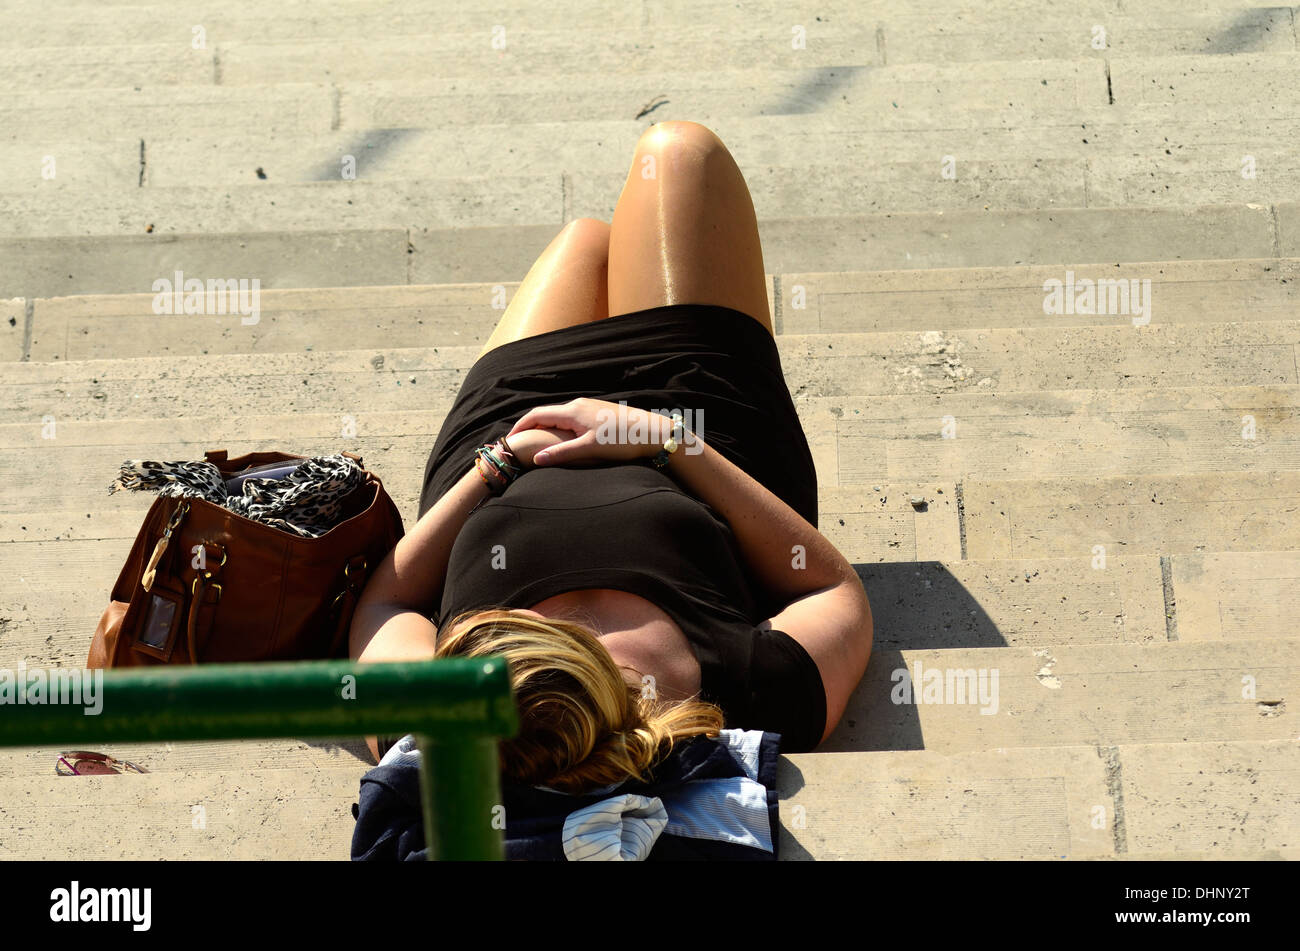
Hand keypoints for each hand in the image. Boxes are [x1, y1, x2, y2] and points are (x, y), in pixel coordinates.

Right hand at [506, 398, 675, 467]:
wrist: (651, 433)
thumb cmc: (622, 441)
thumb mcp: (589, 449)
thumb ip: (562, 453)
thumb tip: (537, 458)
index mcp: (572, 412)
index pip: (537, 415)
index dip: (521, 426)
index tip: (510, 439)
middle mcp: (578, 405)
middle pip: (547, 414)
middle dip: (531, 427)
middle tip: (519, 442)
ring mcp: (589, 407)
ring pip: (560, 416)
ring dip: (546, 427)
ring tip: (537, 442)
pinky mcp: (599, 413)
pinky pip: (572, 418)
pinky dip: (560, 427)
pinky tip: (562, 440)